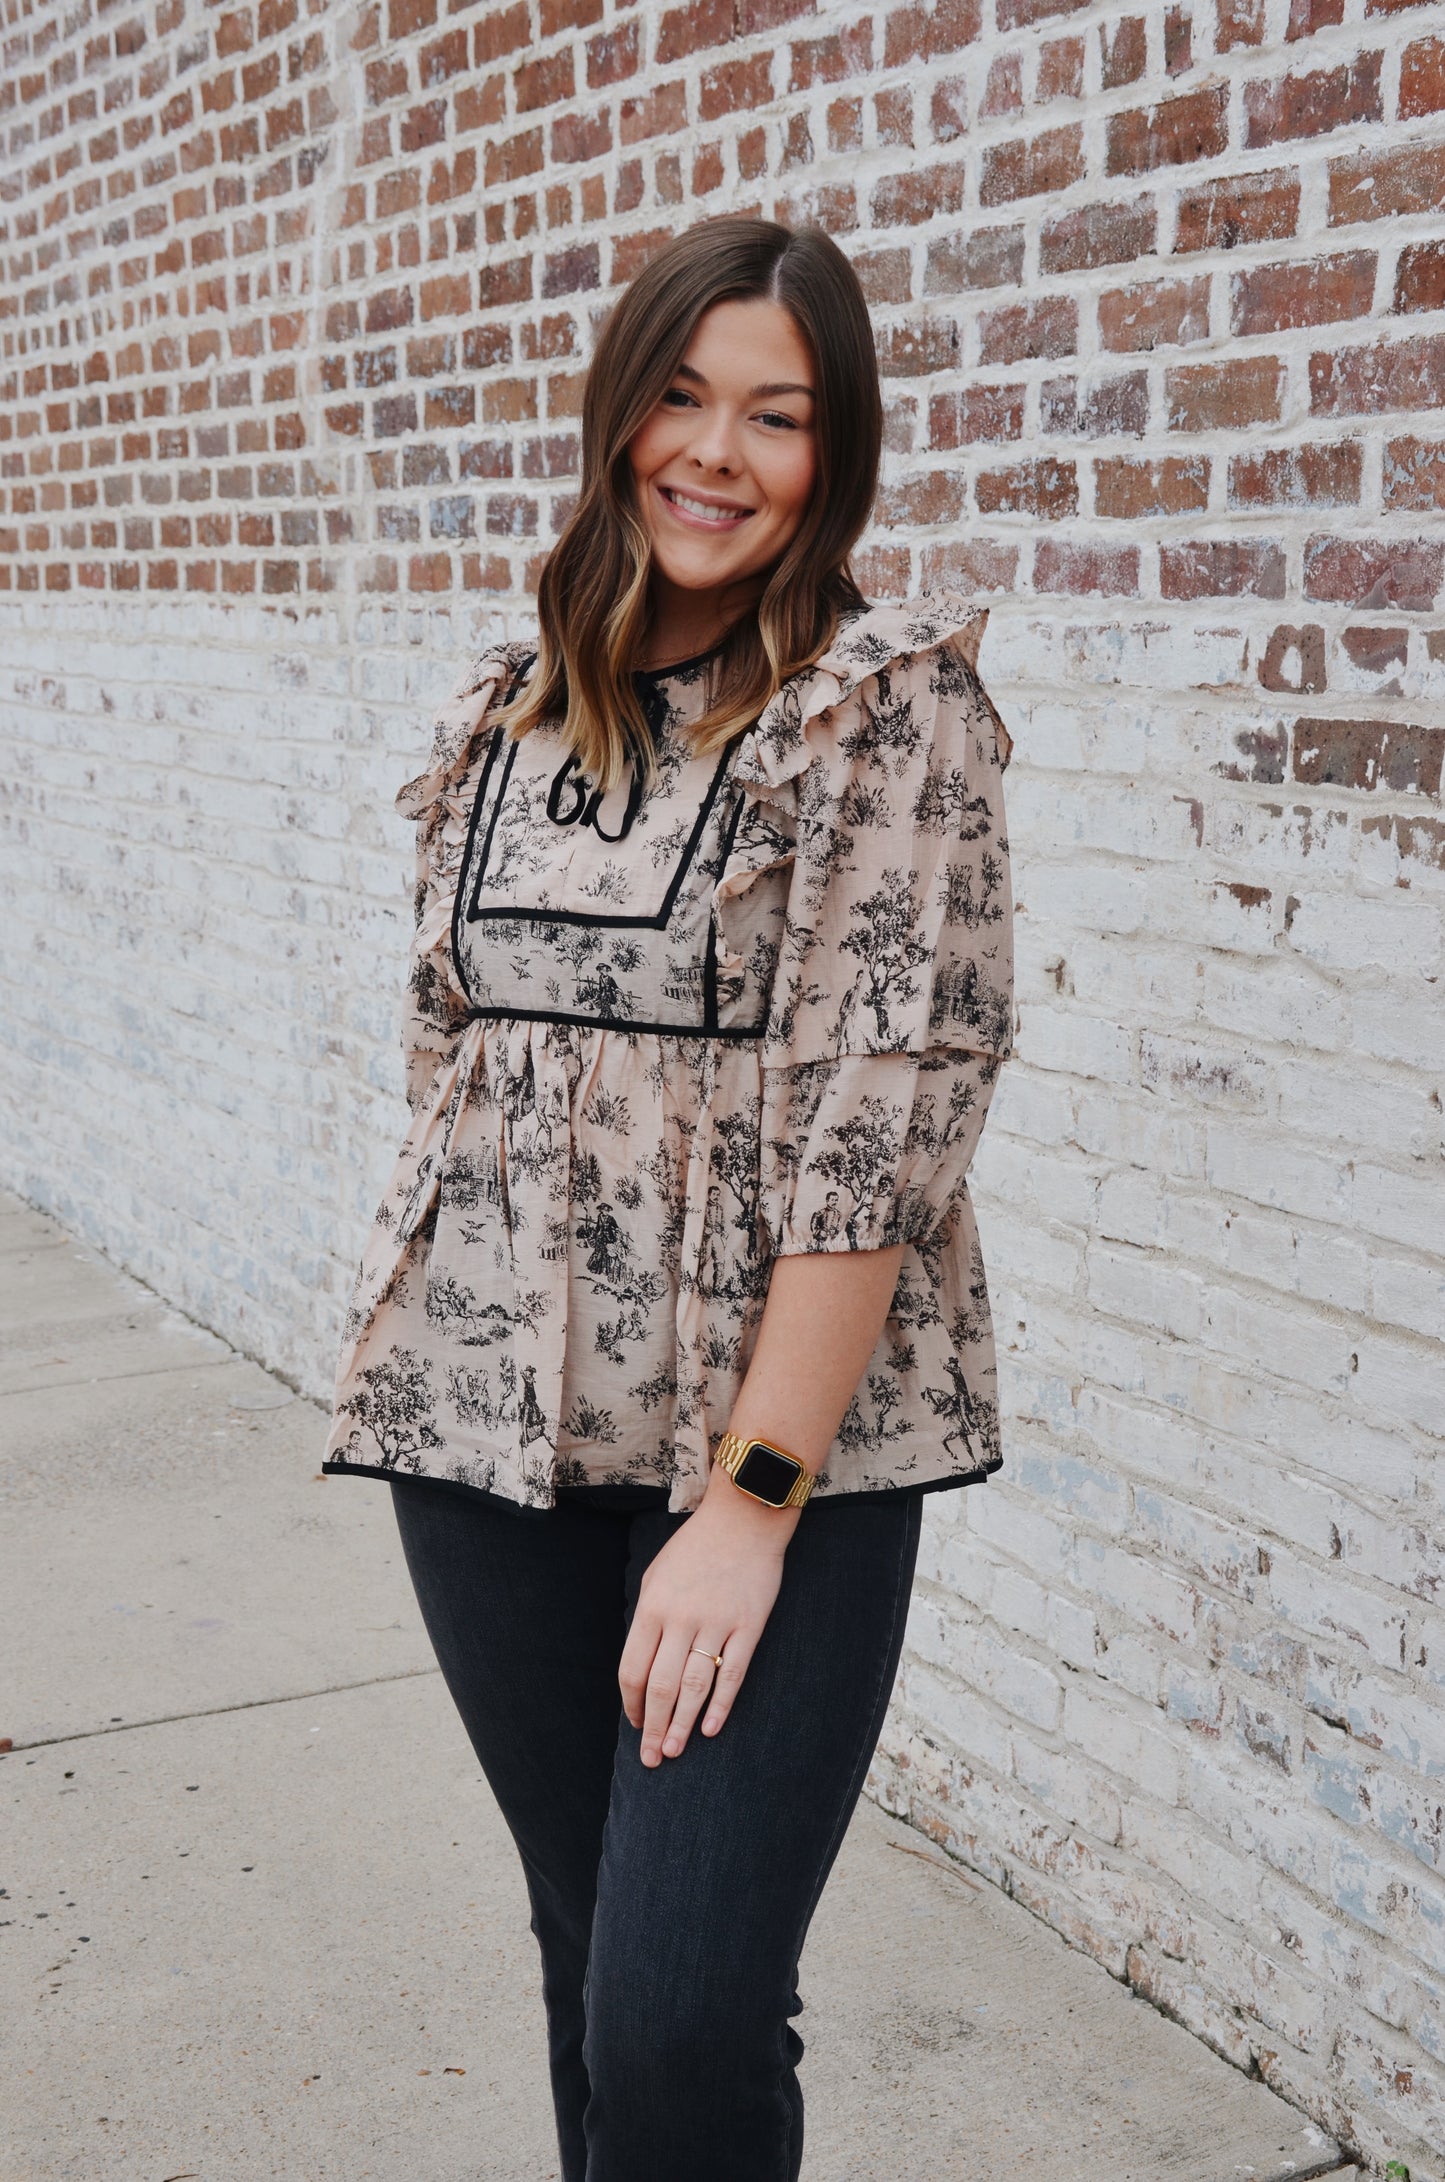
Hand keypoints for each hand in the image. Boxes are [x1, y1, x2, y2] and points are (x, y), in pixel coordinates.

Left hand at [618, 1475, 799, 1767]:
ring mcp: (717, 1623)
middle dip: (652, 1726)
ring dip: (681, 1724)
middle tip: (651, 1758)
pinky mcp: (749, 1626)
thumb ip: (648, 1619)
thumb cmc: (695, 1549)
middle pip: (660, 1685)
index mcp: (653, 1607)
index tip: (633, 1723)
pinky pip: (733, 1673)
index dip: (631, 1703)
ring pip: (694, 1686)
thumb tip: (641, 1668)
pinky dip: (720, 1705)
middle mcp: (681, 1618)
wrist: (744, 1520)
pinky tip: (710, 1729)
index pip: (632, 1669)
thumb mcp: (657, 1576)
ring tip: (673, 1751)